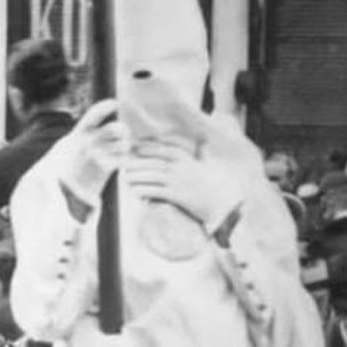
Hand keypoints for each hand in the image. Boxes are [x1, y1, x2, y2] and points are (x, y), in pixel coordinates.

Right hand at [59, 99, 130, 201]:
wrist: (62, 190)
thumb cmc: (66, 165)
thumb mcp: (66, 145)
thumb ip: (81, 132)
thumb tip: (97, 117)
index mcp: (78, 135)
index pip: (94, 114)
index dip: (106, 106)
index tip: (115, 104)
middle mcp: (89, 143)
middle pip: (117, 128)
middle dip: (123, 130)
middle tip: (122, 135)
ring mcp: (98, 156)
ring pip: (124, 143)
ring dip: (126, 145)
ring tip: (121, 150)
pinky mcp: (105, 169)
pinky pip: (123, 158)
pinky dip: (124, 159)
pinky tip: (118, 162)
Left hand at [122, 139, 243, 229]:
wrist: (223, 205)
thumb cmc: (217, 185)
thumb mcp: (211, 165)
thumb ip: (204, 153)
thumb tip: (204, 141)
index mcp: (189, 160)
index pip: (166, 149)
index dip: (150, 147)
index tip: (136, 146)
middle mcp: (183, 169)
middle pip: (155, 163)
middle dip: (138, 162)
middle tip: (123, 163)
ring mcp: (180, 182)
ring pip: (153, 176)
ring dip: (137, 176)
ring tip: (125, 177)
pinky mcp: (178, 196)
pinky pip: (157, 192)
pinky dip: (145, 191)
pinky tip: (135, 191)